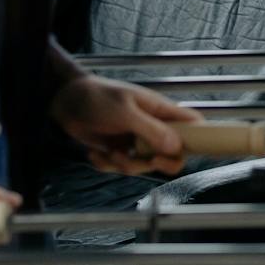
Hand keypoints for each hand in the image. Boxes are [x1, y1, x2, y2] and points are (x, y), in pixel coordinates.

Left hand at [50, 75, 204, 175]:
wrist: (65, 101)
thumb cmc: (98, 97)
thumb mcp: (125, 112)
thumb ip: (151, 130)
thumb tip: (176, 147)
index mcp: (161, 112)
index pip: (192, 125)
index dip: (198, 139)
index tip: (189, 152)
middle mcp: (152, 128)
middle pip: (172, 154)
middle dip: (159, 163)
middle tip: (147, 160)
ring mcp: (135, 140)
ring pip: (144, 165)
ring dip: (125, 164)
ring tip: (110, 152)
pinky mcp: (118, 150)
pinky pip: (120, 167)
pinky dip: (106, 165)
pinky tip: (95, 152)